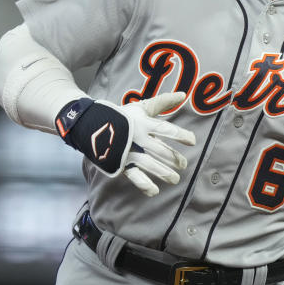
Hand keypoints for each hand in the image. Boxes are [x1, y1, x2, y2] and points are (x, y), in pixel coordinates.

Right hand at [57, 92, 195, 195]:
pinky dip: (144, 184)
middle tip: (184, 165)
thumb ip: (163, 102)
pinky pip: (133, 175)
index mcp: (142, 123)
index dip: (179, 134)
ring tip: (175, 179)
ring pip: (148, 164)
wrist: (90, 125)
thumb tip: (183, 94)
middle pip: (159, 150)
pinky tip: (154, 191)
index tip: (193, 140)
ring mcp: (127, 152)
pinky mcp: (119, 163)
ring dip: (163, 173)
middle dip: (173, 158)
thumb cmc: (122, 116)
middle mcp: (136, 138)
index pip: (164, 129)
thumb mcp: (142, 107)